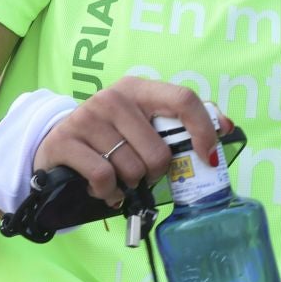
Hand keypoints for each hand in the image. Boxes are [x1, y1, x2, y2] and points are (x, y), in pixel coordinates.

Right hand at [31, 77, 222, 206]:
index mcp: (139, 88)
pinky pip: (104, 178)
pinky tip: (104, 190)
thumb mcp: (142, 122)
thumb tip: (226, 126)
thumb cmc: (111, 137)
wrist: (54, 146)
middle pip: (158, 150)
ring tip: (118, 178)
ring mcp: (87, 117)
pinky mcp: (65, 142)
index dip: (202, 129)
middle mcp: (113, 97)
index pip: (183, 99)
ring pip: (132, 168)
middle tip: (142, 173)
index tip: (208, 156)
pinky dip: (109, 193)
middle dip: (155, 173)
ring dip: (129, 184)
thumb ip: (182, 121)